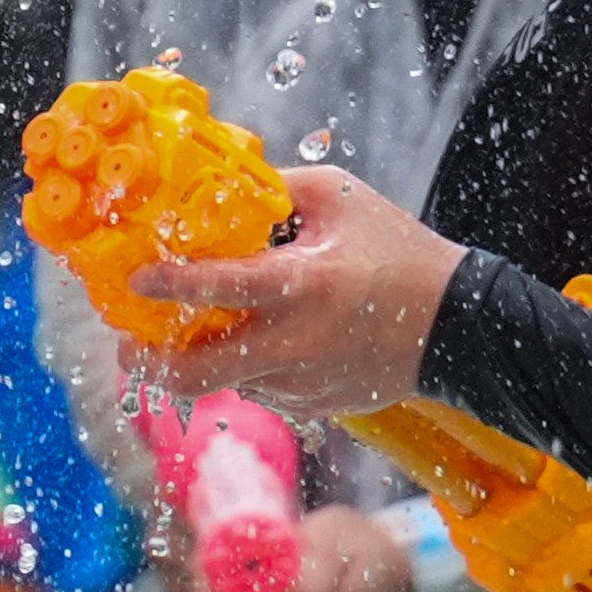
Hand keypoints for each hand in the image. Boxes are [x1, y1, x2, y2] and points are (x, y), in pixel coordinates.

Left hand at [128, 164, 461, 420]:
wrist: (461, 327)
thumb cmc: (399, 252)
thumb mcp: (341, 199)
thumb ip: (276, 187)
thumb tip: (219, 185)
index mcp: (303, 285)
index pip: (220, 288)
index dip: (169, 284)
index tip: (137, 279)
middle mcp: (298, 343)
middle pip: (201, 374)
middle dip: (153, 365)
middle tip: (130, 348)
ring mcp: (305, 383)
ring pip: (230, 380)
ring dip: (207, 358)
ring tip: (203, 327)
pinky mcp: (315, 406)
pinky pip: (264, 389)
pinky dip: (250, 366)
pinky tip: (263, 339)